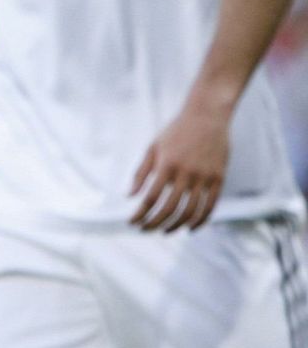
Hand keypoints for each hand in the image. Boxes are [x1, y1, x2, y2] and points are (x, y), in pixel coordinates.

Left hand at [129, 96, 232, 232]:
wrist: (207, 117)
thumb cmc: (175, 132)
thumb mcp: (153, 147)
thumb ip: (141, 173)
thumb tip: (130, 196)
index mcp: (166, 164)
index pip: (151, 198)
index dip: (141, 214)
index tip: (132, 222)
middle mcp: (186, 173)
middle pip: (169, 208)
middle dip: (154, 223)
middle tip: (145, 230)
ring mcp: (205, 177)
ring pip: (190, 211)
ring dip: (176, 225)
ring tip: (165, 230)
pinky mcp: (219, 179)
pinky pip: (210, 206)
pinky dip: (200, 221)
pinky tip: (189, 227)